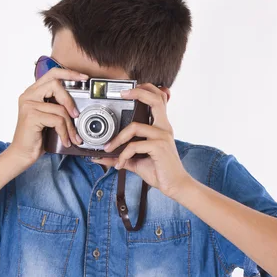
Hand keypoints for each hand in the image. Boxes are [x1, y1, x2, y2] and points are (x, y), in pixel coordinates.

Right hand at [7, 67, 86, 165]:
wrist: (22, 153)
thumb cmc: (37, 136)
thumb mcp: (48, 116)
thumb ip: (56, 104)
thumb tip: (77, 103)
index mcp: (32, 92)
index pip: (52, 73)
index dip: (69, 73)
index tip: (83, 77)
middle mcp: (28, 95)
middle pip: (56, 85)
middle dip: (70, 100)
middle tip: (76, 114)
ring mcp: (28, 105)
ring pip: (60, 107)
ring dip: (70, 125)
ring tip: (73, 136)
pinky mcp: (31, 116)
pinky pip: (57, 120)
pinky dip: (64, 132)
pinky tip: (65, 140)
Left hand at [93, 83, 192, 198]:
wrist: (175, 186)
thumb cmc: (159, 171)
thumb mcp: (136, 161)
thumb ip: (121, 156)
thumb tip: (101, 157)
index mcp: (161, 127)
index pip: (158, 100)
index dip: (146, 90)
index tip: (128, 90)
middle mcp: (164, 128)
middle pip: (155, 99)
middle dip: (138, 92)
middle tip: (122, 94)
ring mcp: (162, 136)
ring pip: (135, 126)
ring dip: (118, 139)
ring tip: (109, 149)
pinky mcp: (159, 147)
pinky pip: (135, 145)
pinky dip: (123, 155)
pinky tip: (120, 164)